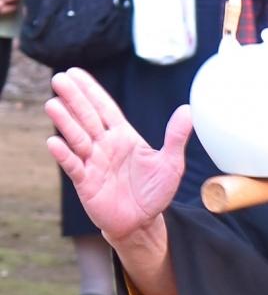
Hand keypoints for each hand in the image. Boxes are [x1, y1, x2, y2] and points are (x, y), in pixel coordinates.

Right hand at [45, 68, 189, 244]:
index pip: (105, 108)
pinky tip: (55, 142)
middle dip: (73, 99)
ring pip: (77, 138)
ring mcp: (93, 162)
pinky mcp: (86, 182)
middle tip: (59, 78)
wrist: (142, 222)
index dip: (91, 91)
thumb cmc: (154, 191)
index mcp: (123, 136)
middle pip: (87, 118)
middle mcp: (104, 145)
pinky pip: (73, 166)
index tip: (75, 72)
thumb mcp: (170, 164)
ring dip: (65, 122)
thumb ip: (175, 137)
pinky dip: (64, 155)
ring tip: (53, 104)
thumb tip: (188, 109)